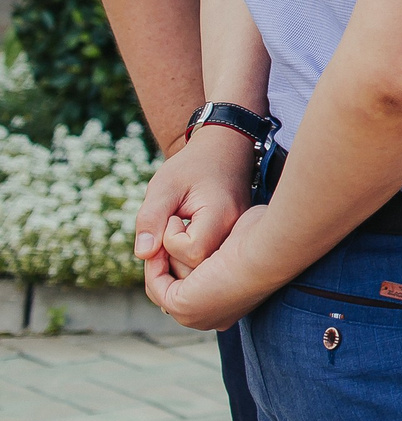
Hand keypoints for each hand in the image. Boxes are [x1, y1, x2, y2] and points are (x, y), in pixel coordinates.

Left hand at [134, 127, 256, 281]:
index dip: (169, 240)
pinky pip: (208, 263)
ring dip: (179, 258)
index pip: (191, 251)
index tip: (170, 217)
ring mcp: (238, 238)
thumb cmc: (192, 166)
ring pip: (203, 269)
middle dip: (171, 256)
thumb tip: (143, 254)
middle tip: (165, 227)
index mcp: (222, 214)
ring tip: (175, 231)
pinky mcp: (234, 242)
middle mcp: (237, 231)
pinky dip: (190, 257)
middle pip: (198, 266)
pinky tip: (185, 237)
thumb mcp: (164, 185)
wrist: (224, 151)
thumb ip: (150, 218)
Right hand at [148, 204, 283, 331]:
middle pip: (176, 291)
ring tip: (167, 235)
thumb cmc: (266, 240)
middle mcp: (212, 317)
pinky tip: (164, 241)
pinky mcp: (182, 307)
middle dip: (168, 264)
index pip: (197, 290)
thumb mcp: (246, 245)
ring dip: (161, 261)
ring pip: (163, 288)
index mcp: (230, 308)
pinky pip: (156, 285)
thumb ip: (231, 249)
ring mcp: (196, 317)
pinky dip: (154, 263)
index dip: (184, 263)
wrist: (270, 250)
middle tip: (169, 234)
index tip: (182, 236)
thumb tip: (222, 246)